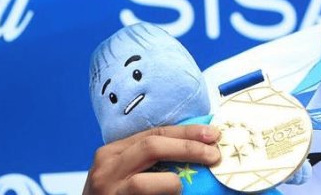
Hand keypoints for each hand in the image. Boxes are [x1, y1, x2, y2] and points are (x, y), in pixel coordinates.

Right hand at [83, 125, 220, 194]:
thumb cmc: (118, 193)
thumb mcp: (128, 170)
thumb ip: (153, 159)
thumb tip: (199, 147)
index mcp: (113, 152)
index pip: (154, 133)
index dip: (186, 132)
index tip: (213, 134)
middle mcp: (106, 167)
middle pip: (152, 147)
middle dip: (188, 147)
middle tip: (214, 155)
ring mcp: (107, 191)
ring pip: (142, 183)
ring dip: (172, 183)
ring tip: (183, 187)